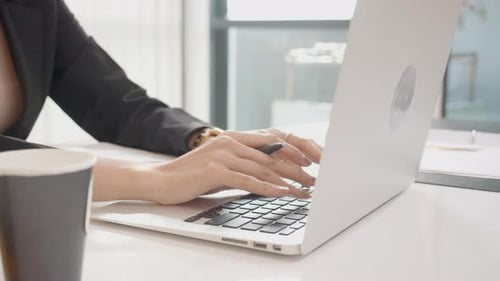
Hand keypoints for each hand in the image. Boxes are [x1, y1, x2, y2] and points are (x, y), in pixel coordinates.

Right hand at [92, 130, 321, 204]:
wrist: (162, 180)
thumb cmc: (193, 175)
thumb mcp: (222, 164)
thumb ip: (243, 163)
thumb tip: (270, 173)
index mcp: (233, 137)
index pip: (271, 141)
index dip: (293, 151)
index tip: (311, 162)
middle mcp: (230, 141)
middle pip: (272, 155)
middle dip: (296, 169)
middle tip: (313, 181)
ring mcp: (223, 154)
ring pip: (264, 167)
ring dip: (287, 180)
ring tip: (304, 191)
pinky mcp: (216, 170)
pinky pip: (248, 179)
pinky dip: (268, 187)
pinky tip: (282, 193)